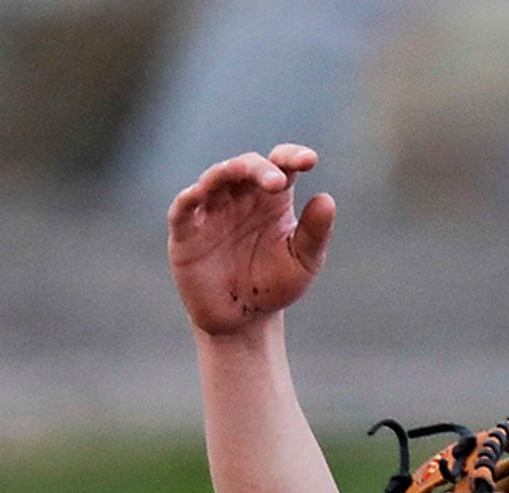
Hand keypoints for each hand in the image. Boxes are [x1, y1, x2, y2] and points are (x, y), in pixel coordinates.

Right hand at [169, 145, 334, 338]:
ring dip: (227, 172)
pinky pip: (182, 210)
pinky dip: (187, 199)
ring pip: (214, 178)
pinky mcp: (186, 233)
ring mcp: (211, 211)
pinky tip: (197, 194)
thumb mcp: (302, 262)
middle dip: (260, 169)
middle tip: (278, 182)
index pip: (280, 164)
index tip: (309, 161)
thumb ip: (315, 232)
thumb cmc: (274, 285)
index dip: (292, 156)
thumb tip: (327, 199)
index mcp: (271, 196)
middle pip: (246, 166)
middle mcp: (240, 196)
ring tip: (242, 175)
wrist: (242, 321)